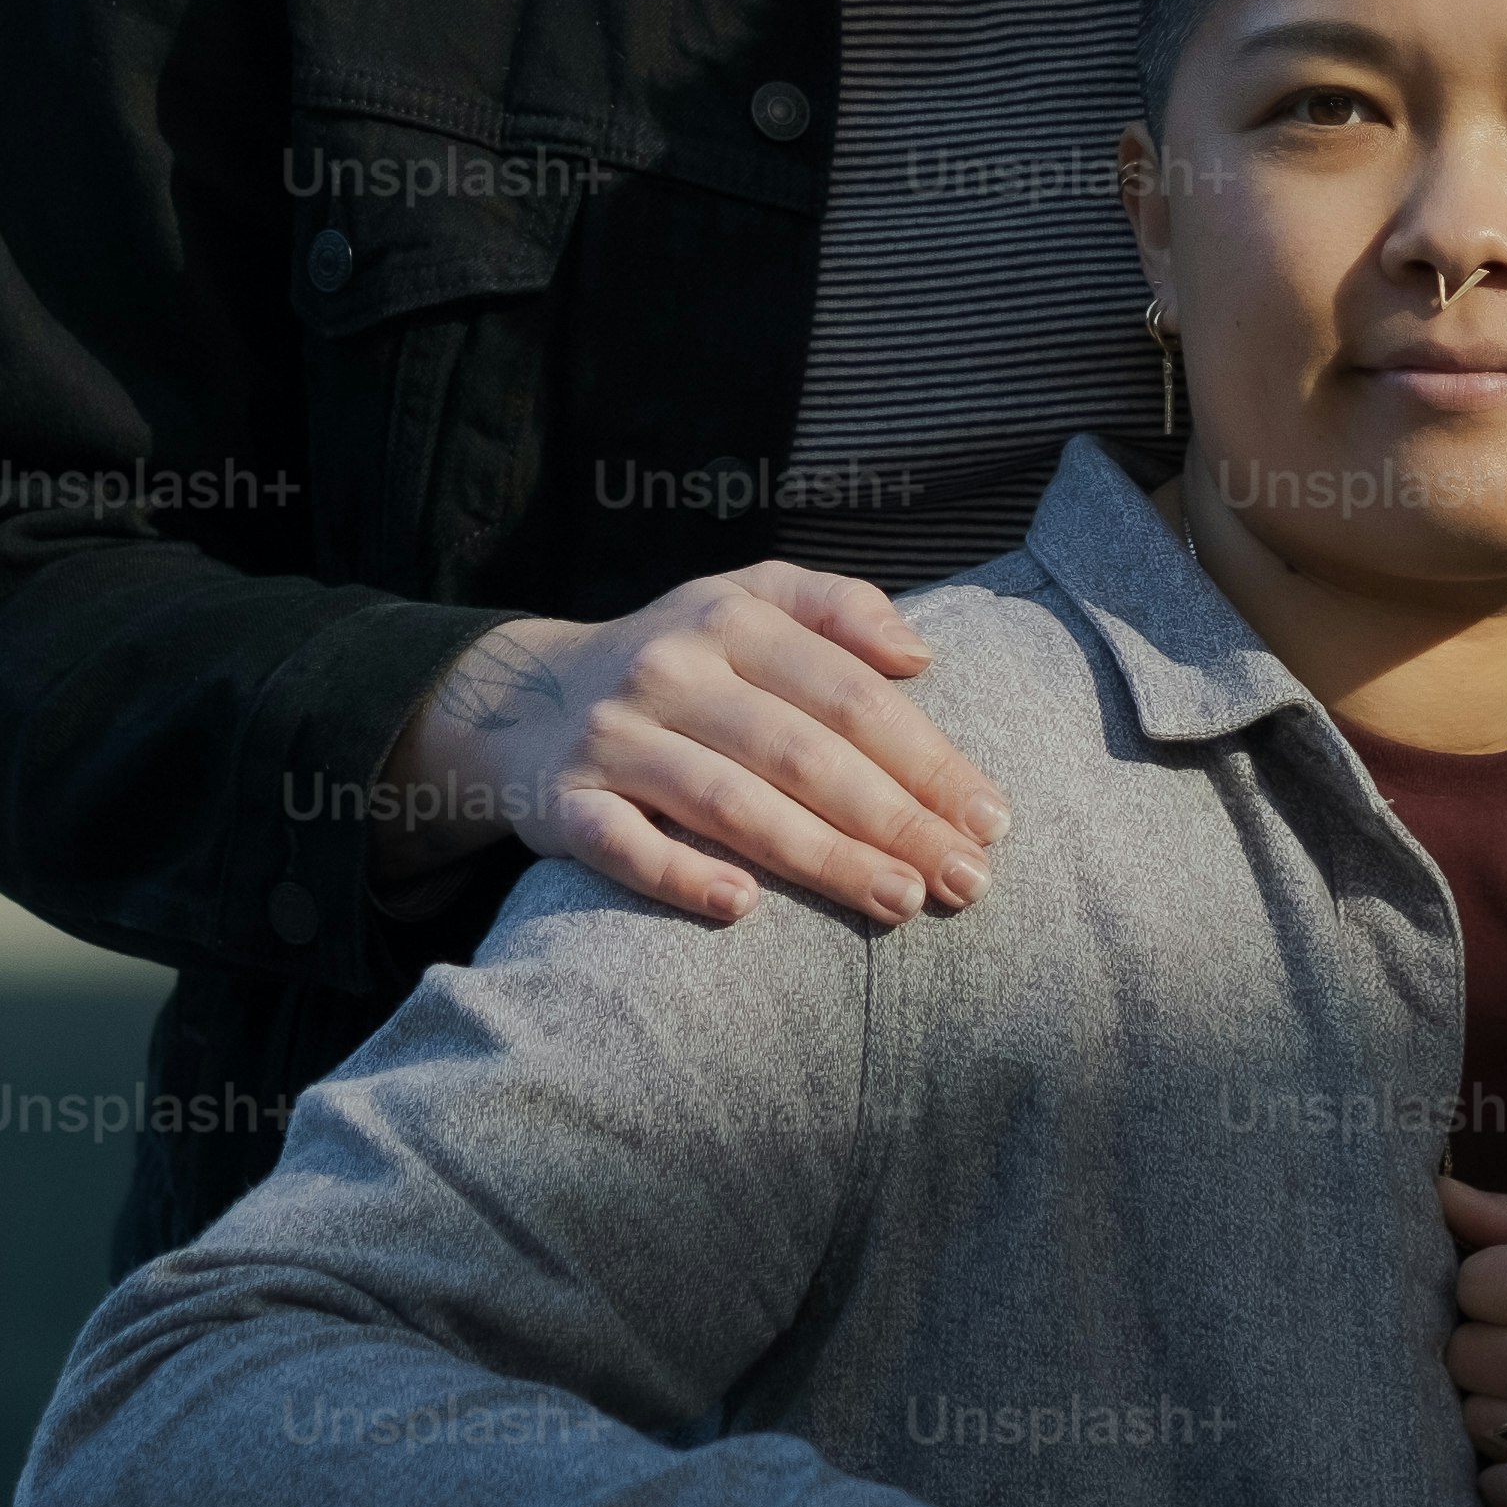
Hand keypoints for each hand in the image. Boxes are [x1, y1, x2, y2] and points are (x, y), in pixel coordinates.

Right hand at [371, 564, 1006, 926]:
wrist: (517, 697)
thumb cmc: (676, 660)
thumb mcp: (746, 600)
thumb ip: (838, 607)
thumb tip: (920, 654)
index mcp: (730, 617)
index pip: (849, 693)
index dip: (926, 757)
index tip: (989, 818)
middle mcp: (670, 669)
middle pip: (800, 752)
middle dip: (893, 819)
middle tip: (963, 880)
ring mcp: (612, 738)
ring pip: (727, 802)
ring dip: (820, 856)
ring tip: (897, 900)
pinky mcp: (560, 804)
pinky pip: (621, 845)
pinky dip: (679, 875)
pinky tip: (742, 906)